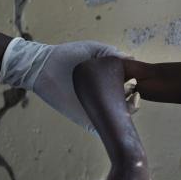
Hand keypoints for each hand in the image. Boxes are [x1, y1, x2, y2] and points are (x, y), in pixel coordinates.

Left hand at [0, 38, 128, 130]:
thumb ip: (112, 54)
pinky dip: (116, 127)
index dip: (135, 84)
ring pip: (121, 117)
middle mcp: (104, 97)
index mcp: (107, 82)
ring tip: (127, 96)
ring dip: (129, 109)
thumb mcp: (93, 50)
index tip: (134, 78)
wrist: (45, 66)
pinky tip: (119, 113)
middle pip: (128, 103)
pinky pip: (105, 128)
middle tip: (129, 86)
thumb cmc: (67, 56)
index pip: (129, 88)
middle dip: (135, 96)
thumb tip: (131, 58)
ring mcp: (97, 109)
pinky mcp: (88, 120)